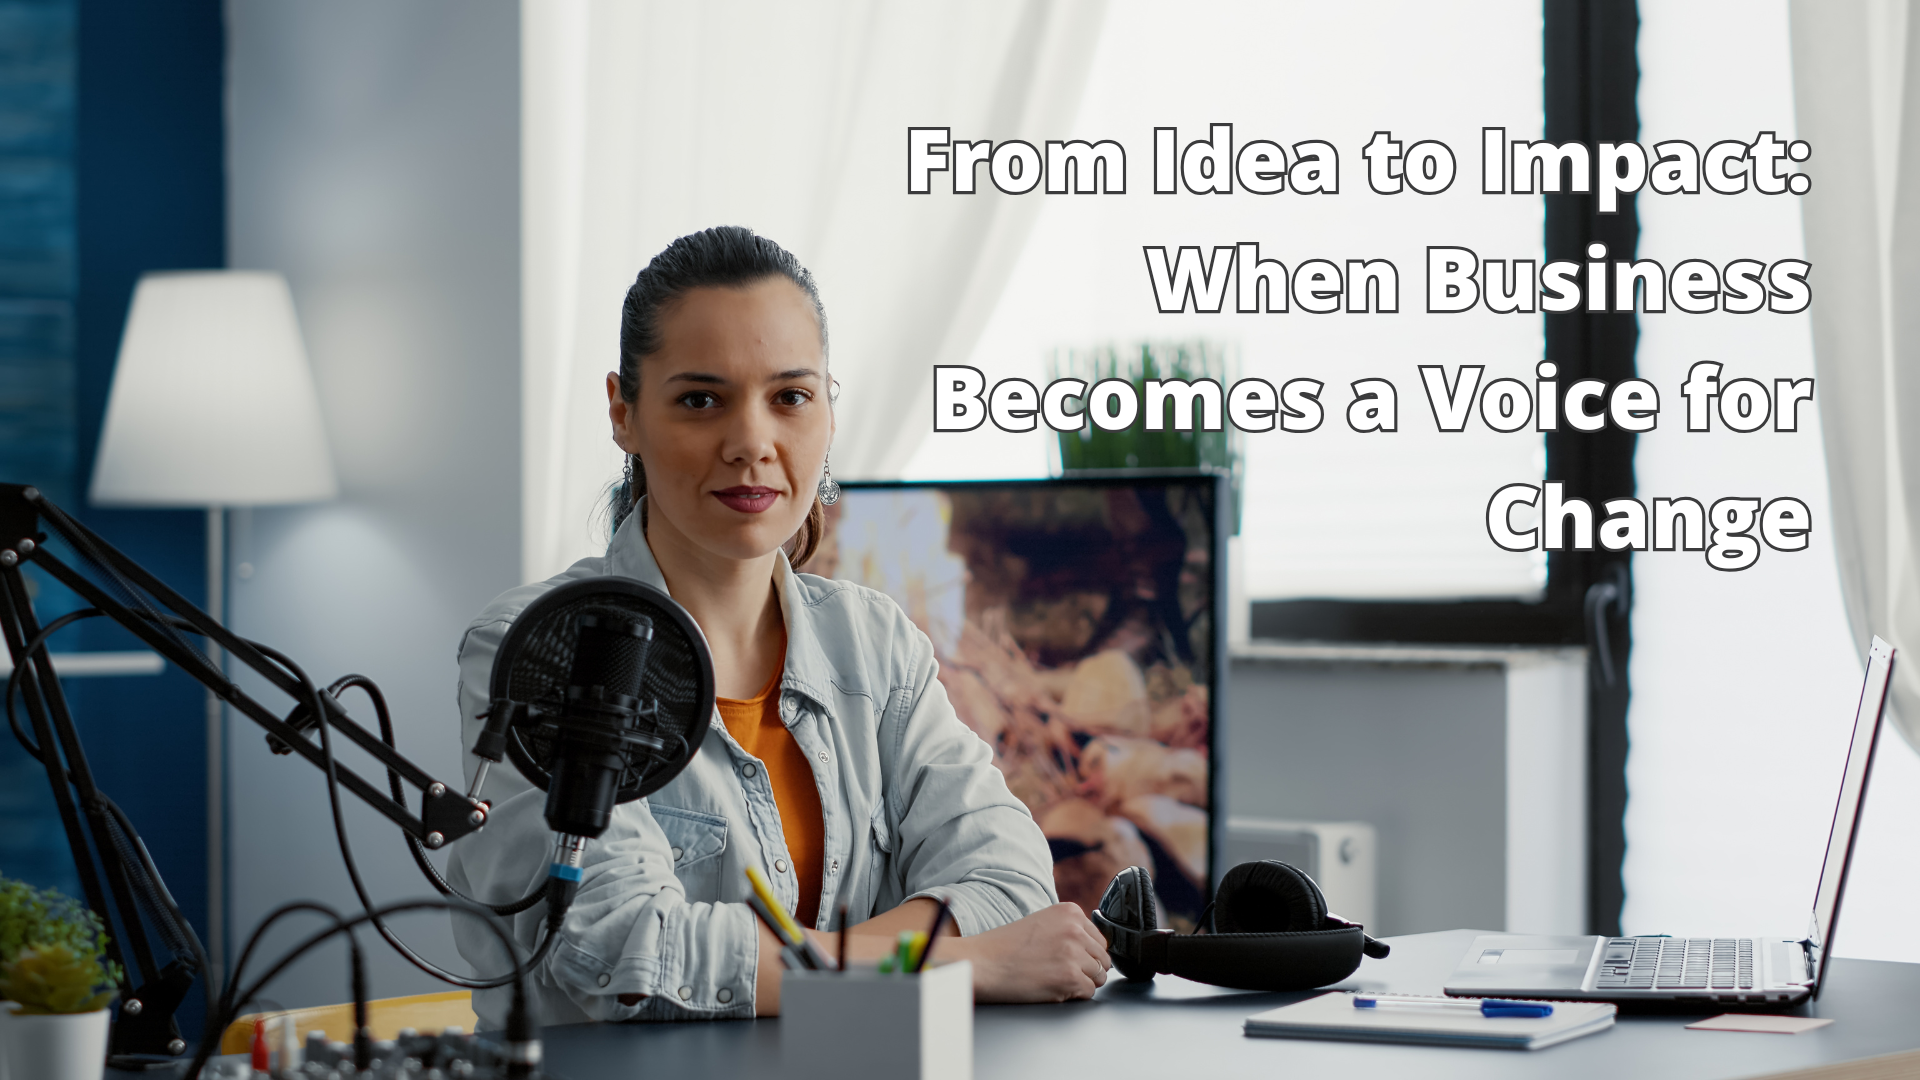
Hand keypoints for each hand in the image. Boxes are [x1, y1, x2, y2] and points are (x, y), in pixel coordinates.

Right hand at [945, 903, 1110, 1002]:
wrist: (982, 962)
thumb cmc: (1005, 946)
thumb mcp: (1042, 922)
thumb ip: (1069, 929)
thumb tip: (1094, 948)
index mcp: (1070, 912)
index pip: (1099, 939)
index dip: (1086, 954)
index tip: (1067, 959)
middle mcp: (1076, 929)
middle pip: (1102, 958)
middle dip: (1087, 969)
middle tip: (1060, 972)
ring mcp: (1074, 953)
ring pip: (1099, 976)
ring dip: (1081, 982)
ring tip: (1055, 979)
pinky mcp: (1070, 977)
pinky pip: (1089, 992)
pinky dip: (1074, 995)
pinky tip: (1053, 988)